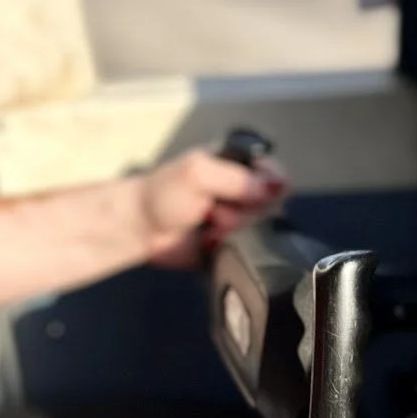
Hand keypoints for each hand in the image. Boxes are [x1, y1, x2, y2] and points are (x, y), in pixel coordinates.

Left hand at [136, 148, 287, 270]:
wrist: (139, 228)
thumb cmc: (164, 192)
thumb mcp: (198, 172)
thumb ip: (236, 178)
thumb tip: (277, 188)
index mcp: (236, 165)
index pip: (274, 171)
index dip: (273, 183)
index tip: (261, 195)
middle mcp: (243, 192)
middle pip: (273, 205)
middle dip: (247, 211)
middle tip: (215, 211)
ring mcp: (239, 221)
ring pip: (264, 231)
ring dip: (237, 231)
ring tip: (209, 227)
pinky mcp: (234, 246)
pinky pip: (251, 252)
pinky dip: (234, 250)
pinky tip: (212, 244)